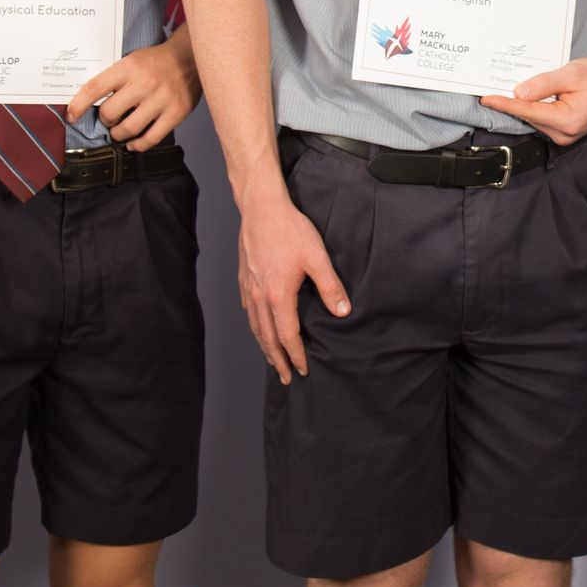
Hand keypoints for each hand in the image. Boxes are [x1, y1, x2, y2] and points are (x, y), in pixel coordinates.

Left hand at [70, 35, 200, 147]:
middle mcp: (144, 83)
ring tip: (120, 130)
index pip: (95, 88)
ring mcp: (161, 100)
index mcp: (129, 67)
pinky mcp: (176, 113)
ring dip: (118, 134)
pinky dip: (138, 145)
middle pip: (110, 113)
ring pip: (128, 129)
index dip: (79, 105)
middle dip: (105, 120)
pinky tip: (133, 143)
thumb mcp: (131, 60)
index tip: (71, 116)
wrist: (189, 58)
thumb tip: (88, 102)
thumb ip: (114, 78)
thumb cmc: (155, 61)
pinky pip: (150, 138)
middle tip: (109, 118)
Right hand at [239, 195, 350, 384]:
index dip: (295, 355)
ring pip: (255, 327)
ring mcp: (249, 289)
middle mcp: (259, 297)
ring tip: (272, 359)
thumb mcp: (316, 257)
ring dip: (264, 347)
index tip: (302, 369)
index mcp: (278, 296)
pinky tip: (259, 327)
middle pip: (267, 338)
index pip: (287, 337)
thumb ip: (330, 286)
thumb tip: (343, 311)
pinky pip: (248, 312)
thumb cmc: (290, 230)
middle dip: (277, 360)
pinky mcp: (244, 279)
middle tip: (285, 377)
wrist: (261, 208)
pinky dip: (255, 327)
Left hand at [480, 51, 586, 146]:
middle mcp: (566, 134)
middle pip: (530, 116)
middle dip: (514, 101)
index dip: (506, 105)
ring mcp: (565, 135)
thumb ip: (545, 84)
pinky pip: (542, 119)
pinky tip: (532, 95)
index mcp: (569, 120)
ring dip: (526, 104)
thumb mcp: (572, 74)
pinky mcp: (564, 132)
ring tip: (520, 86)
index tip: (488, 99)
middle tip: (497, 85)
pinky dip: (535, 107)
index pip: (529, 112)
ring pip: (535, 118)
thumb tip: (520, 93)